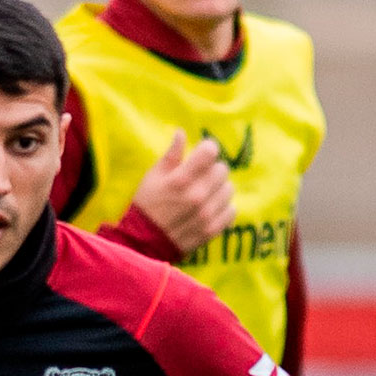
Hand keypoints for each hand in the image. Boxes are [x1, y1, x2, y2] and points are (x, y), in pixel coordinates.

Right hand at [129, 129, 236, 255]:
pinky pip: (231, 210)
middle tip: (202, 176)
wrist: (143, 243)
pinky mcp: (212, 230)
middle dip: (212, 169)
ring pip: (229, 189)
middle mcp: (196, 196)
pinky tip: (211, 207)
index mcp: (180, 179)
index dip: (207, 149)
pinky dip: (223, 207)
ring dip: (219, 188)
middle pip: (222, 169)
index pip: (210, 151)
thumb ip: (171, 155)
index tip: (202, 154)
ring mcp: (206, 215)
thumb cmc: (147, 205)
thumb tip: (181, 133)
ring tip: (206, 193)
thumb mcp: (153, 176)